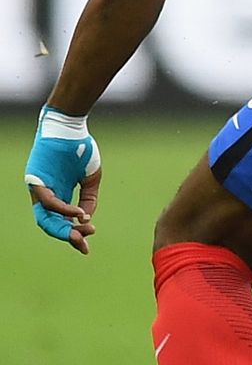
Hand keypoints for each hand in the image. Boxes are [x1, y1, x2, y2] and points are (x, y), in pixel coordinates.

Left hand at [24, 109, 100, 254]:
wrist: (72, 127)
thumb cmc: (81, 149)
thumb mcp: (91, 179)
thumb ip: (89, 199)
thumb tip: (85, 219)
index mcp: (59, 195)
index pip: (61, 222)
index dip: (73, 235)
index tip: (86, 247)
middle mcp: (46, 196)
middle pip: (51, 225)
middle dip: (68, 237)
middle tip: (84, 245)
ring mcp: (40, 189)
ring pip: (45, 218)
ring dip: (64, 228)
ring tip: (83, 231)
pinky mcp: (36, 181)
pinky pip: (48, 202)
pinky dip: (63, 210)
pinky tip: (78, 214)